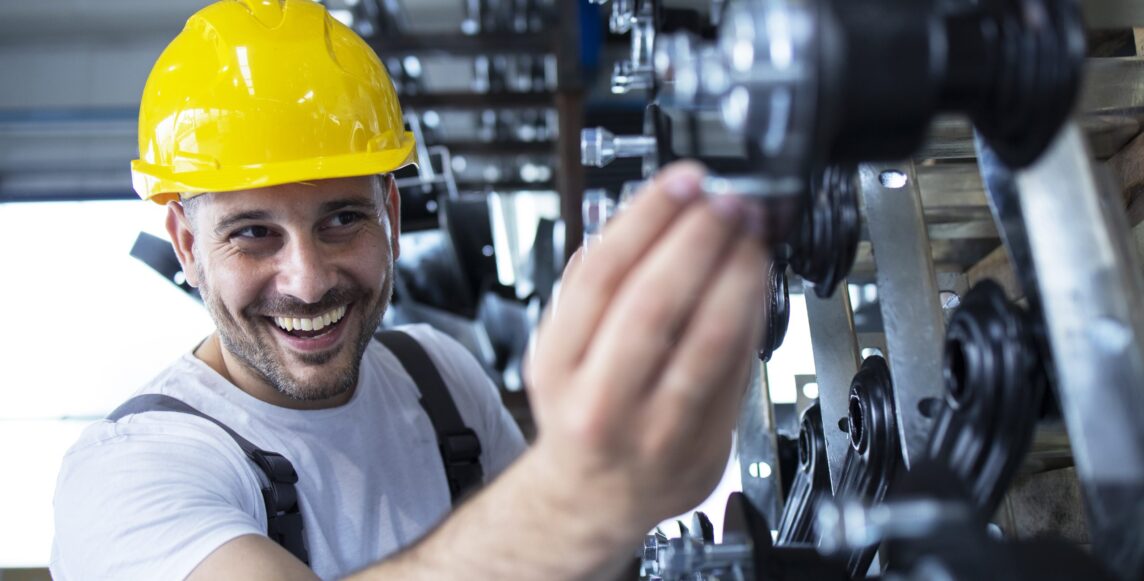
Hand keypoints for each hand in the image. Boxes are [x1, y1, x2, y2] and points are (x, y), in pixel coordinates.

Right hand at [525, 161, 770, 543]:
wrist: (596, 496)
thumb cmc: (583, 411)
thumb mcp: (559, 349)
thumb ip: (591, 288)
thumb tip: (648, 215)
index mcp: (557, 366)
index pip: (601, 275)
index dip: (648, 217)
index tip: (683, 181)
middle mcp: (601, 400)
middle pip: (655, 302)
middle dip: (699, 238)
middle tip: (727, 201)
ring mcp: (656, 428)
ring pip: (708, 339)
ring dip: (738, 274)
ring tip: (750, 236)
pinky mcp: (705, 444)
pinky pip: (738, 368)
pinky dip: (753, 316)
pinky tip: (755, 283)